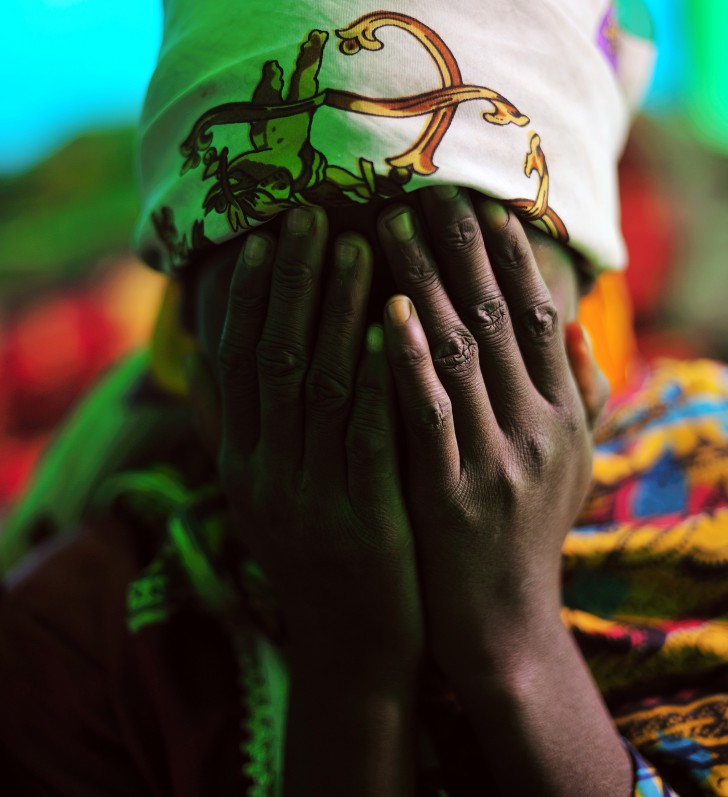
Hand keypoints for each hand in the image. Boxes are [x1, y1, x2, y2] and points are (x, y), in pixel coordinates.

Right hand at [187, 207, 422, 666]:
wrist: (354, 647)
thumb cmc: (317, 549)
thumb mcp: (264, 492)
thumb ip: (233, 427)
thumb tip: (202, 359)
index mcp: (243, 459)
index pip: (237, 360)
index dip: (246, 294)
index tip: (263, 234)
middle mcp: (266, 471)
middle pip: (273, 356)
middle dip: (290, 281)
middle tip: (309, 214)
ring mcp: (312, 495)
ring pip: (318, 385)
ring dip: (334, 309)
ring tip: (357, 244)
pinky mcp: (364, 520)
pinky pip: (366, 437)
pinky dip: (374, 378)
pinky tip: (391, 327)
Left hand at [377, 187, 593, 679]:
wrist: (504, 627)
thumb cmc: (527, 535)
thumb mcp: (570, 465)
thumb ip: (580, 394)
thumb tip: (582, 323)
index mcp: (563, 414)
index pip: (540, 314)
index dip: (511, 253)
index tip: (479, 197)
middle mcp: (539, 426)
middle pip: (500, 316)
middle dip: (463, 246)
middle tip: (426, 184)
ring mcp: (498, 459)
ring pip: (463, 351)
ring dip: (426, 282)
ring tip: (389, 224)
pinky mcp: (454, 492)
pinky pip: (430, 412)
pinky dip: (409, 358)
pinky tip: (384, 310)